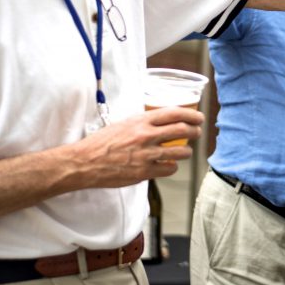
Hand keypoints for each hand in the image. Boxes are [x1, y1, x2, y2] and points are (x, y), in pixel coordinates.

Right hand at [73, 106, 203, 186]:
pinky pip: (169, 168)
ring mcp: (146, 155)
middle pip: (182, 130)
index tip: (199, 117)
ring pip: (180, 151)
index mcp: (140, 121)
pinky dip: (172, 166)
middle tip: (197, 132)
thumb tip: (160, 122)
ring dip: (187, 151)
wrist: (86, 161)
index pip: (174, 113)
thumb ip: (142, 123)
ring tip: (186, 151)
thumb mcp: (123, 124)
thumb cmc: (102, 143)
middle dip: (195, 131)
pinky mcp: (144, 172)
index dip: (191, 114)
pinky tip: (169, 165)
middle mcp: (146, 135)